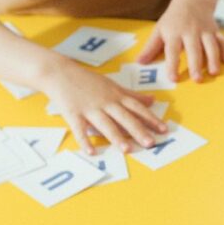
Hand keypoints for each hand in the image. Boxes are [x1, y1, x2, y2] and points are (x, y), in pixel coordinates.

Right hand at [41, 59, 166, 153]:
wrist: (59, 72)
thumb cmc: (88, 80)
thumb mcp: (113, 85)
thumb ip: (133, 95)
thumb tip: (153, 100)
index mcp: (116, 95)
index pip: (137, 108)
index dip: (151, 118)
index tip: (164, 129)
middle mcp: (106, 102)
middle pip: (125, 117)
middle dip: (138, 130)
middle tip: (151, 143)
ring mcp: (89, 108)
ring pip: (105, 124)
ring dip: (116, 137)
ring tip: (127, 150)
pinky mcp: (73, 113)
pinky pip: (80, 129)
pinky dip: (85, 141)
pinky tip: (92, 152)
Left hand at [140, 0, 223, 82]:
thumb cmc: (173, 19)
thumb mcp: (159, 29)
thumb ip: (151, 47)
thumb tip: (139, 62)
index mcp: (174, 33)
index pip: (172, 51)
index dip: (172, 65)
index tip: (173, 78)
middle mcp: (190, 32)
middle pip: (194, 50)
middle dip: (196, 64)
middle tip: (197, 79)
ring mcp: (204, 31)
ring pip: (210, 45)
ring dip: (213, 59)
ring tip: (214, 72)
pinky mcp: (215, 30)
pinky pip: (223, 40)